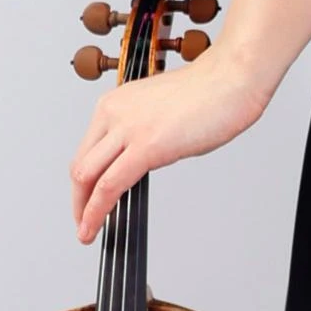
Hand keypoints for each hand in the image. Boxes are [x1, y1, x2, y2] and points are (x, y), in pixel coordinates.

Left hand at [68, 51, 270, 242]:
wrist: (232, 78)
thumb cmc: (210, 92)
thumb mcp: (160, 112)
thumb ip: (143, 134)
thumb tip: (139, 162)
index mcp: (116, 103)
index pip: (86, 150)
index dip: (83, 182)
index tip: (87, 200)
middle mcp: (114, 113)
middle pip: (80, 164)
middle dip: (78, 200)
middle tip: (83, 222)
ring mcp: (128, 128)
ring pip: (86, 176)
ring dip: (83, 210)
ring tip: (88, 231)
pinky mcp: (146, 146)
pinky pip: (109, 186)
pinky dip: (97, 212)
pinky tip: (98, 227)